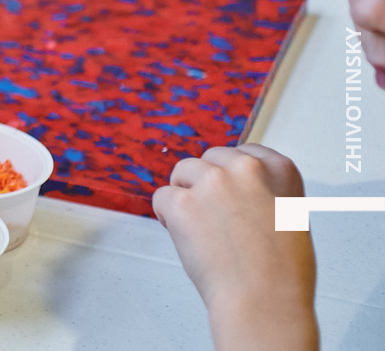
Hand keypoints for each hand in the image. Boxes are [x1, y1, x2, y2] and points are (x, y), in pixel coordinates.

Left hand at [153, 144, 317, 350]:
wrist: (264, 301)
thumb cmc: (282, 274)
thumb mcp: (291, 219)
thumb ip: (267, 195)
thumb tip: (246, 192)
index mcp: (278, 171)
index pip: (247, 151)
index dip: (233, 171)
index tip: (230, 184)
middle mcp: (245, 169)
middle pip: (210, 159)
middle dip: (207, 182)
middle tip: (213, 215)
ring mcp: (212, 182)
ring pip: (183, 172)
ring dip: (185, 195)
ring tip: (200, 227)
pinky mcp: (182, 201)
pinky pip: (162, 197)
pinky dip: (167, 215)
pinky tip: (184, 235)